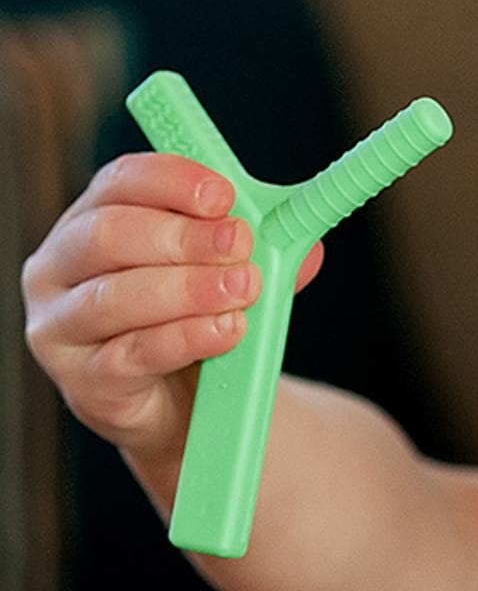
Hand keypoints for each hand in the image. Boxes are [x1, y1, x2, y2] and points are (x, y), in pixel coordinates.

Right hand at [21, 153, 322, 463]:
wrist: (184, 409)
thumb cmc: (196, 323)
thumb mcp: (230, 276)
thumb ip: (263, 253)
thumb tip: (304, 240)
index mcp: (94, 220)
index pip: (120, 182)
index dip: (172, 181)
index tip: (223, 195)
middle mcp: (61, 267)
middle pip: (110, 234)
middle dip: (183, 237)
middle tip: (240, 244)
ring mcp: (61, 327)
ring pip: (117, 296)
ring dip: (189, 289)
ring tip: (244, 288)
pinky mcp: (83, 381)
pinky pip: (133, 353)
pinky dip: (186, 338)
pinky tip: (226, 330)